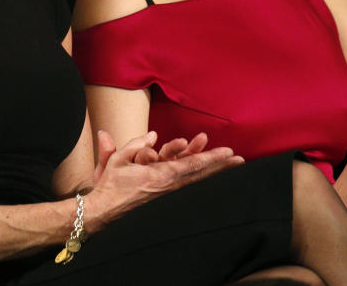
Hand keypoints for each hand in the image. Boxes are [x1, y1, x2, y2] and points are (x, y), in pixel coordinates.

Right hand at [86, 130, 242, 231]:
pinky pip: (189, 188)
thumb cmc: (111, 185)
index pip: (191, 164)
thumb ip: (136, 145)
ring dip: (215, 173)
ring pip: (197, 182)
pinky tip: (211, 179)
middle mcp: (169, 186)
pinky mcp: (166, 199)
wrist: (105, 210)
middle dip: (221, 167)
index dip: (211, 158)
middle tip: (241, 160)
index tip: (228, 152)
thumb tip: (153, 135)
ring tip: (232, 167)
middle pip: (201, 175)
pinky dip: (202, 181)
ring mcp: (169, 195)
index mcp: (159, 175)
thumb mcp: (118, 160)